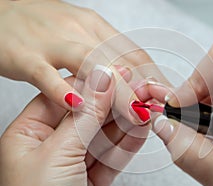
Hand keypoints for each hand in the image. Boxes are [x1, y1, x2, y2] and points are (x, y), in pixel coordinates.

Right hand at [0, 0, 169, 120]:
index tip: (167, 97)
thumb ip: (104, 55)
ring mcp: (53, 44)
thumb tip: (129, 79)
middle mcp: (80, 32)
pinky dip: (62, 89)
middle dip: (144, 87)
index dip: (154, 77)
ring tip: (136, 113)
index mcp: (95, 28)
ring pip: (92, 65)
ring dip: (116, 92)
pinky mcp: (26, 56)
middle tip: (161, 109)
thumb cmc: (42, 27)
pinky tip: (78, 106)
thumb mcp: (80, 34)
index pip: (134, 54)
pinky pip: (46, 74)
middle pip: (120, 61)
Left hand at [0, 66, 147, 185]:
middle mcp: (49, 146)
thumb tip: (102, 80)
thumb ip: (86, 116)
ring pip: (104, 136)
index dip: (93, 84)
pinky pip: (111, 156)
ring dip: (127, 122)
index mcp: (28, 134)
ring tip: (146, 106)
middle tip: (139, 89)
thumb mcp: (59, 153)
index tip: (117, 73)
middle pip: (89, 116)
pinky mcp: (90, 179)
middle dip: (116, 103)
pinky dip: (128, 143)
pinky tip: (141, 128)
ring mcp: (72, 163)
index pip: (65, 98)